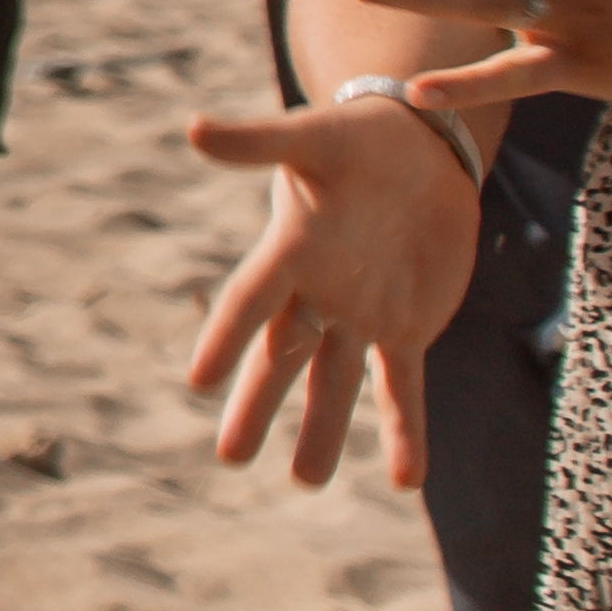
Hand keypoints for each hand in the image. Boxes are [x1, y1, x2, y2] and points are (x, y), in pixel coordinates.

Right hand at [177, 86, 485, 489]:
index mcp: (290, 249)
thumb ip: (259, 142)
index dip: (225, 338)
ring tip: (306, 481)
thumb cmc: (357, 139)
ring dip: (322, 431)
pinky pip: (401, 389)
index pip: (251, 300)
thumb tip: (194, 129)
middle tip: (232, 458)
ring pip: (335, 383)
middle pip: (281, 357)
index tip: (198, 381)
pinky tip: (406, 480)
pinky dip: (404, 433)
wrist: (417, 154)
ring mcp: (361, 315)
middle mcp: (317, 292)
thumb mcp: (313, 136)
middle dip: (258, 406)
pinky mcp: (407, 329)